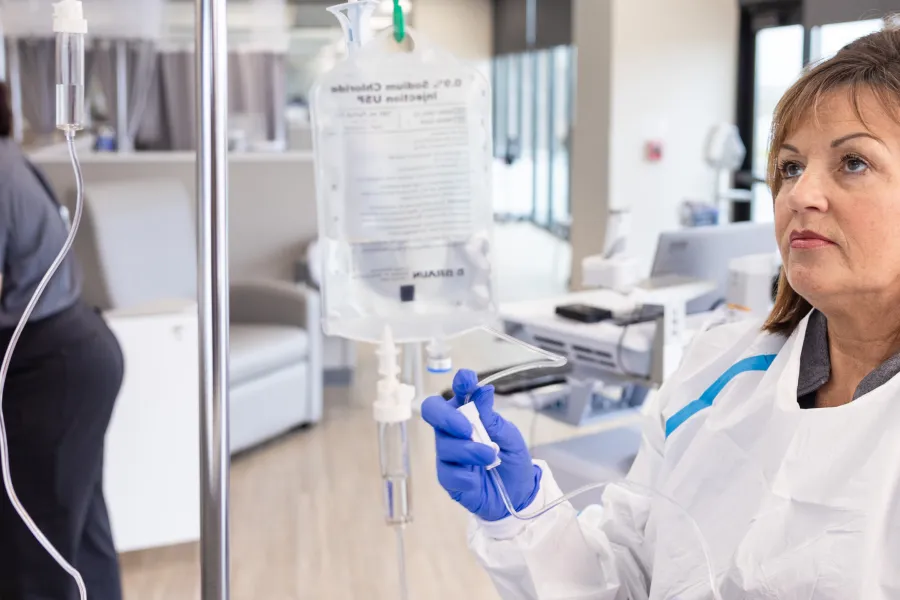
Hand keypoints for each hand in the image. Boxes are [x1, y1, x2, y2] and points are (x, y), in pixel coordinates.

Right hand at [421, 369, 541, 521]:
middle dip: (447, 417)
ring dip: (469, 450)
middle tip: (467, 428)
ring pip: (445, 445)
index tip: (467, 380)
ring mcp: (448, 453)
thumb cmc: (512, 460)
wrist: (518, 495)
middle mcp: (453, 429)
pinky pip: (448, 472)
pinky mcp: (447, 477)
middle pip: (433, 411)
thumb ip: (493, 418)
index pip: (459, 392)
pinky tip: (477, 478)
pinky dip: (466, 475)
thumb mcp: (510, 437)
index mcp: (469, 414)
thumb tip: (484, 392)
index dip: (460, 383)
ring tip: (491, 456)